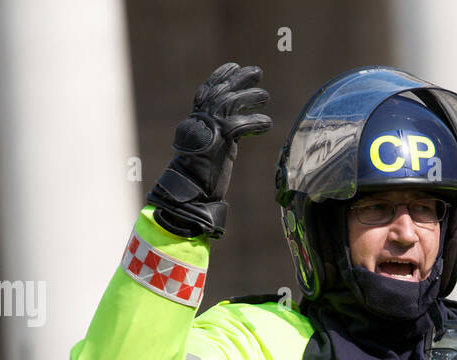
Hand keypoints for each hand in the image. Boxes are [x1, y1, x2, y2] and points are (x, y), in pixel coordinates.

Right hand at [147, 63, 271, 238]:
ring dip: (250, 97)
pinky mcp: (219, 141)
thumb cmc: (201, 179)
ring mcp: (208, 130)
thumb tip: (237, 127)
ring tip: (265, 95)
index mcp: (194, 123)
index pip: (206, 92)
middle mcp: (199, 122)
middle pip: (220, 92)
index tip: (234, 66)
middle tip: (256, 71)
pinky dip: (256, 122)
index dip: (220, 77)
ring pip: (230, 103)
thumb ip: (221, 134)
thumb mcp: (211, 150)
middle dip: (238, 79)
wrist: (190, 196)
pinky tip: (267, 123)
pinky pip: (240, 124)